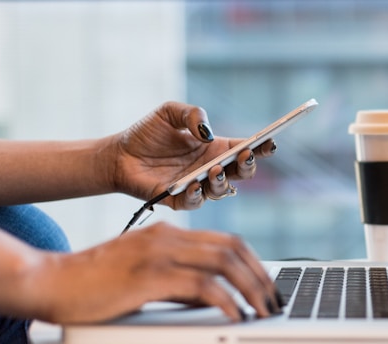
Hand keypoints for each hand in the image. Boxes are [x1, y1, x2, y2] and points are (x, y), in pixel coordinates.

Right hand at [28, 223, 280, 323]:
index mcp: (169, 233)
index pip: (227, 241)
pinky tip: (235, 315)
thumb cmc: (94, 284)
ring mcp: (159, 253)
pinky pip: (201, 285)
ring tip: (263, 311)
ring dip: (251, 288)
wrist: (49, 282)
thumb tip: (214, 298)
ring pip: (224, 263)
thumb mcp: (144, 275)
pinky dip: (226, 300)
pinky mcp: (149, 275)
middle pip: (233, 248)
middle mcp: (168, 237)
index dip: (254, 262)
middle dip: (261, 276)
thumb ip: (179, 281)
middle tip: (273, 301)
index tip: (267, 285)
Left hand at [108, 101, 276, 208]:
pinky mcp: (179, 200)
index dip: (261, 147)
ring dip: (223, 181)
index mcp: (215, 148)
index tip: (269, 142)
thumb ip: (192, 114)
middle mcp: (211, 169)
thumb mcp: (169, 112)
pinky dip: (197, 195)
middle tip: (244, 156)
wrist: (118, 155)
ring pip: (222, 191)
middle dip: (248, 166)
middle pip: (242, 173)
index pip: (245, 149)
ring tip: (215, 170)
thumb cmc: (146, 133)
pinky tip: (194, 184)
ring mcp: (197, 186)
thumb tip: (207, 133)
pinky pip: (195, 202)